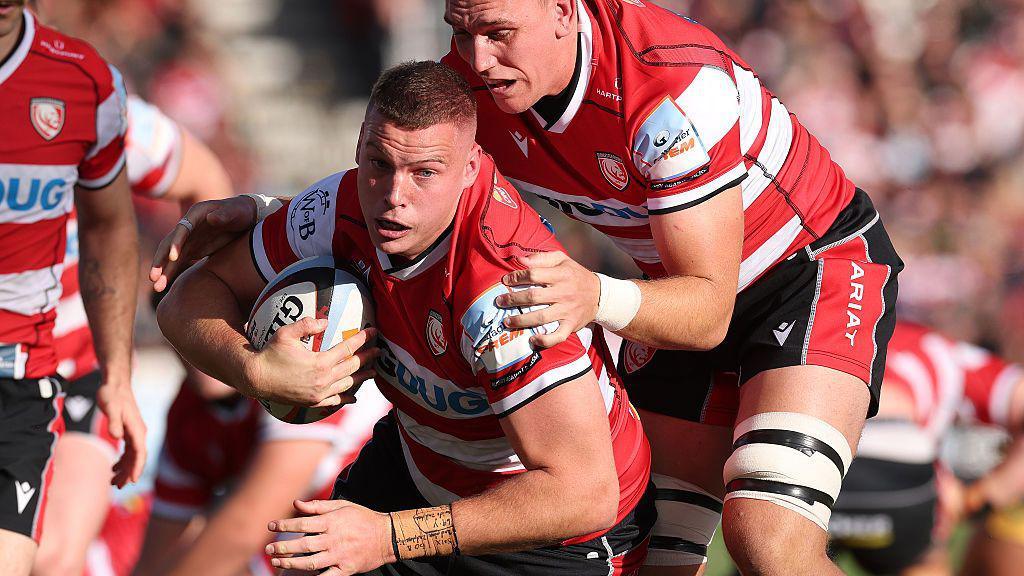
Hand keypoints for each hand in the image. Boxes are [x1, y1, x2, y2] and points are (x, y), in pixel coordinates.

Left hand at [96, 380, 147, 487]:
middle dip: (129, 473)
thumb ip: (113, 422)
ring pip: (133, 456)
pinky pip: (128, 451)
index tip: (133, 480)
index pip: (140, 452)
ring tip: (113, 482)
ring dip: (125, 469)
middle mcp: (139, 432)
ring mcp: (134, 432)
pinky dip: (122, 461)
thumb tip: (116, 436)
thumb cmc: (112, 394)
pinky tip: (113, 468)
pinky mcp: (128, 431)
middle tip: (117, 486)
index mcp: (137, 429)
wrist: (115, 384)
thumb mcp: (110, 407)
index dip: (137, 467)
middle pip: (137, 457)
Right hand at [150, 196, 258, 291]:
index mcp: (196, 214)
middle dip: (161, 259)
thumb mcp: (235, 212)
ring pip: (171, 256)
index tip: (173, 257)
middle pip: (170, 243)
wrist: (244, 216)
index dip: (177, 242)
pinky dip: (170, 272)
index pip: (183, 229)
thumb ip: (224, 215)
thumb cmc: (240, 211)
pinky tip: (163, 285)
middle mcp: (187, 227)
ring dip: (163, 270)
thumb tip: (211, 218)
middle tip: (153, 276)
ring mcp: (188, 239)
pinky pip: (178, 262)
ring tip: (156, 286)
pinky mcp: (192, 249)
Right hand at [244, 318, 378, 406]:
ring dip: (361, 377)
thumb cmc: (269, 354)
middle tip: (379, 351)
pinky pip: (335, 401)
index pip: (348, 348)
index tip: (373, 332)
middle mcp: (323, 380)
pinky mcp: (313, 402)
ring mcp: (319, 393)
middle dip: (368, 358)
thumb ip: (306, 324)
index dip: (362, 339)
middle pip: (352, 367)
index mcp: (320, 362)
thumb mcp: (285, 333)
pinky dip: (347, 398)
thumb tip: (326, 321)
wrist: (256, 379)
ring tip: (373, 372)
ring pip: (347, 384)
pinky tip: (354, 396)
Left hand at [267, 499, 395, 574]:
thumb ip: (318, 506)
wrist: (386, 536)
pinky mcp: (346, 569)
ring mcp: (340, 555)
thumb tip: (296, 503)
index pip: (303, 523)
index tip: (270, 525)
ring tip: (277, 561)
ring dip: (291, 563)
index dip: (285, 524)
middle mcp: (334, 539)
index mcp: (333, 522)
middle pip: (303, 545)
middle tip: (268, 549)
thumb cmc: (362, 518)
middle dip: (283, 547)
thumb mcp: (342, 506)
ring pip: (310, 563)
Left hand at [496, 251, 599, 347]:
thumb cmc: (575, 275)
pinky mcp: (571, 325)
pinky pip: (557, 336)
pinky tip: (532, 339)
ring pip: (541, 317)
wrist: (600, 295)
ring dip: (521, 321)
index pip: (533, 275)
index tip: (506, 280)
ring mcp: (567, 311)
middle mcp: (564, 292)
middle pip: (533, 297)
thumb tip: (519, 259)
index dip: (516, 277)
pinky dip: (544, 340)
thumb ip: (540, 258)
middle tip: (500, 302)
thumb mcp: (561, 260)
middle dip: (513, 300)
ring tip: (507, 321)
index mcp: (561, 274)